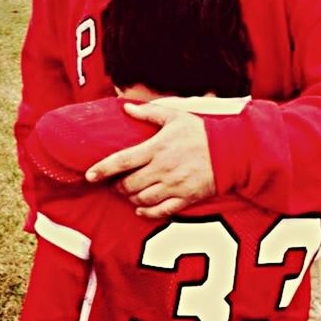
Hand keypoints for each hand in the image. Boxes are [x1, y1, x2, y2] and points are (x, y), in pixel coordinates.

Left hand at [85, 102, 215, 217]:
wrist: (231, 151)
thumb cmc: (202, 132)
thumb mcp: (175, 116)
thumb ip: (149, 112)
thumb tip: (126, 107)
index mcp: (156, 148)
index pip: (121, 161)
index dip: (102, 170)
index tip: (89, 176)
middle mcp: (162, 169)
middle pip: (128, 185)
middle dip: (117, 187)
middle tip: (115, 184)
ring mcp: (174, 185)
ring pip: (141, 199)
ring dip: (130, 198)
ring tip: (129, 193)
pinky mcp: (185, 198)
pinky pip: (160, 211)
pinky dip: (146, 213)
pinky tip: (141, 209)